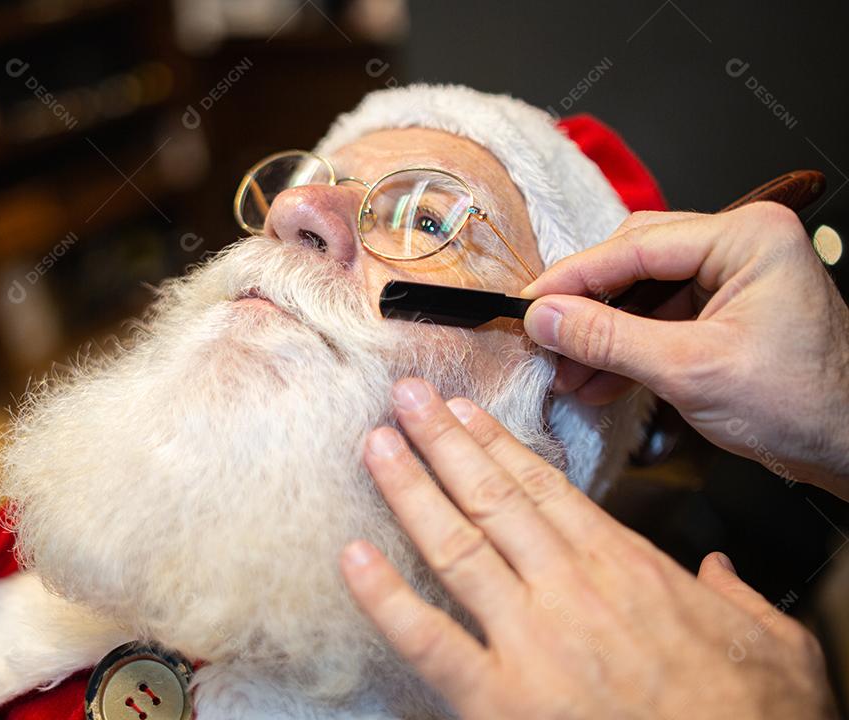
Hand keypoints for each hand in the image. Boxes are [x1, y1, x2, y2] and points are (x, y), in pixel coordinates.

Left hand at [341, 377, 836, 719]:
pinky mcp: (500, 699)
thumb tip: (719, 573)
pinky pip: (428, 638)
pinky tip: (352, 558)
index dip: (495, 443)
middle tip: (407, 399)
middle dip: (442, 442)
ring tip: (377, 445)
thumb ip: (736, 595)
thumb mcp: (772, 642)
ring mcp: (530, 640)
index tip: (463, 412)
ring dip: (410, 489)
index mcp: (624, 567)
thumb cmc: (752, 719)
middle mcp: (568, 589)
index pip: (544, 487)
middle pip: (492, 497)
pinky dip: (384, 597)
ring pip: (456, 545)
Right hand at [519, 203, 848, 496]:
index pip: (636, 245)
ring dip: (602, 335)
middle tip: (542, 334)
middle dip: (586, 307)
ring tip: (564, 370)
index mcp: (747, 237)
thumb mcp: (690, 370)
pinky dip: (627, 350)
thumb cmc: (804, 405)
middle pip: (634, 262)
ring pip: (642, 294)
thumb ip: (609, 339)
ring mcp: (733, 278)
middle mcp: (741, 246)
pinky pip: (660, 319)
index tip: (528, 302)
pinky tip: (595, 379)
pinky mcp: (725, 311)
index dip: (574, 277)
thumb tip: (544, 318)